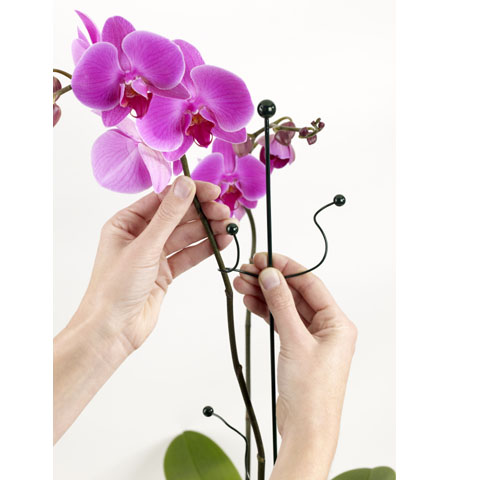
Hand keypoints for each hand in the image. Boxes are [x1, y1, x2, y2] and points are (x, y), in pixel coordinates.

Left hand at [72, 176, 234, 353]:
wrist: (112, 331)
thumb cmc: (114, 288)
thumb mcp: (144, 247)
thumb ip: (168, 216)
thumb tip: (185, 185)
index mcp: (126, 223)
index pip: (162, 199)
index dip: (189, 193)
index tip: (213, 191)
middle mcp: (140, 236)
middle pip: (177, 216)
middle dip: (202, 213)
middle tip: (225, 212)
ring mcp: (154, 254)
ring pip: (186, 235)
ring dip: (208, 230)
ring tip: (229, 227)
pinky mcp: (165, 272)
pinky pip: (188, 255)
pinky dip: (205, 248)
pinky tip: (222, 242)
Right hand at [233, 253, 356, 479]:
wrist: (306, 428)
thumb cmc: (312, 393)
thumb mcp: (295, 341)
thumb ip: (281, 306)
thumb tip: (272, 277)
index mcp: (337, 323)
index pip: (311, 284)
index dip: (287, 268)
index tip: (266, 258)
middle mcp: (326, 328)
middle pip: (296, 294)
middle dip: (271, 281)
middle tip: (249, 270)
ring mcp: (311, 338)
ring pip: (285, 307)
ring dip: (264, 295)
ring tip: (242, 284)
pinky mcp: (297, 347)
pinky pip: (280, 322)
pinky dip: (266, 312)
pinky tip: (250, 302)